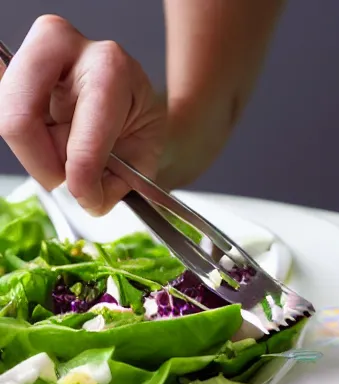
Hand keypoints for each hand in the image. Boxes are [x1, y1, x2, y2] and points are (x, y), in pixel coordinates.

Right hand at [0, 15, 166, 214]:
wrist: (133, 101)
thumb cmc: (137, 125)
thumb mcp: (142, 159)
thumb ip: (114, 183)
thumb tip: (84, 198)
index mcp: (111, 69)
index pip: (82, 134)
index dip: (82, 178)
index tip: (88, 198)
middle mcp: (67, 47)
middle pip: (20, 117)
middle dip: (41, 161)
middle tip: (62, 179)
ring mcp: (34, 52)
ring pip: (10, 120)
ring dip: (35, 151)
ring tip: (65, 154)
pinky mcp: (14, 66)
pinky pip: (4, 111)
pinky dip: (27, 138)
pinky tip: (50, 136)